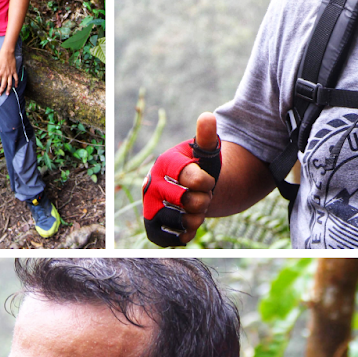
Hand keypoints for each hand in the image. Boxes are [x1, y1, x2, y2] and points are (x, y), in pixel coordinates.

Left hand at [0, 47, 17, 94]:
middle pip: (3, 85)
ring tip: (8, 93)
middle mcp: (5, 75)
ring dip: (9, 89)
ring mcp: (10, 74)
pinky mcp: (14, 72)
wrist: (7, 54)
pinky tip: (15, 87)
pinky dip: (16, 83)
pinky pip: (16, 79)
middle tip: (0, 94)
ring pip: (9, 84)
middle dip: (1, 90)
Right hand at [142, 114, 221, 246]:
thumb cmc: (202, 168)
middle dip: (204, 201)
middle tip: (202, 197)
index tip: (209, 181)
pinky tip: (187, 227)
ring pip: (180, 222)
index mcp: (164, 163)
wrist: (192, 191)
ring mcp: (148, 205)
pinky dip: (183, 236)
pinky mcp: (150, 226)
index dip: (207, 184)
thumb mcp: (207, 151)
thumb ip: (207, 137)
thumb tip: (207, 117)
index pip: (192, 178)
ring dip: (196, 220)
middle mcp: (151, 184)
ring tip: (196, 212)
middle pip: (189, 202)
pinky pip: (167, 239)